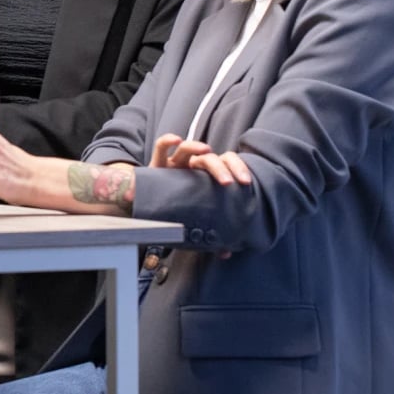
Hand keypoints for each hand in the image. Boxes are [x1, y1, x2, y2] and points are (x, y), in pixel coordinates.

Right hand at [150, 133, 251, 259]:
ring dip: (197, 148)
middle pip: (210, 158)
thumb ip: (207, 233)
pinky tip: (175, 140)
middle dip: (222, 166)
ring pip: (188, 148)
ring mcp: (174, 163)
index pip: (226, 163)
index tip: (246, 183)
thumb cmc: (175, 210)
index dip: (237, 169)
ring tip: (206, 152)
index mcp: (205, 176)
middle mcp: (192, 166)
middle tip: (229, 182)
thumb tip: (225, 252)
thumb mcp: (194, 219)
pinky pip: (161, 146)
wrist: (147, 207)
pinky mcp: (156, 164)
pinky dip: (168, 140)